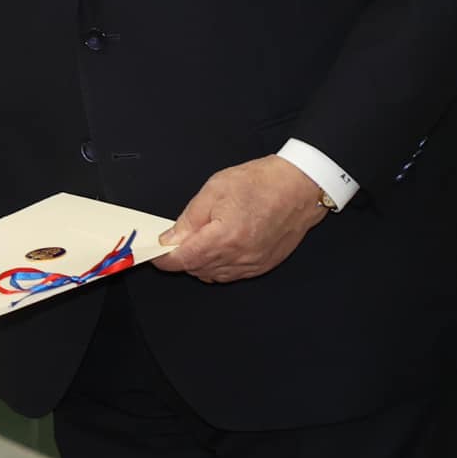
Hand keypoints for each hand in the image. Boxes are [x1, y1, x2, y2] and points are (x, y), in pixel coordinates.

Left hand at [149, 155, 327, 283]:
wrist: (300, 186)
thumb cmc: (260, 182)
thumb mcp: (214, 189)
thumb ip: (189, 219)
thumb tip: (170, 239)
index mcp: (225, 237)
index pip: (184, 260)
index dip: (165, 259)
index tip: (156, 254)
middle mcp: (240, 257)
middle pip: (197, 270)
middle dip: (182, 258)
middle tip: (178, 238)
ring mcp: (253, 264)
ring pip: (214, 275)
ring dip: (200, 263)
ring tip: (201, 239)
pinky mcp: (263, 265)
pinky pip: (233, 275)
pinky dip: (219, 266)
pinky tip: (219, 248)